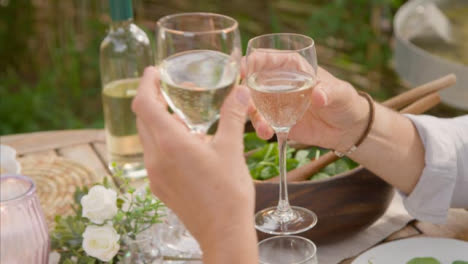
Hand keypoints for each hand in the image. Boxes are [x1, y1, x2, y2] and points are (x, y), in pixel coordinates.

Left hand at [132, 67, 256, 260]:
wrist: (223, 232)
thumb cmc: (228, 192)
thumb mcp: (232, 149)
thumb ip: (232, 116)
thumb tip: (239, 92)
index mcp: (171, 144)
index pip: (144, 104)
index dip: (145, 84)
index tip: (153, 72)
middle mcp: (155, 158)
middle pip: (143, 119)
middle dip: (152, 100)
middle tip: (168, 88)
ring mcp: (154, 175)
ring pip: (147, 138)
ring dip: (158, 122)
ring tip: (182, 117)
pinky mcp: (159, 187)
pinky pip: (153, 155)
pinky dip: (162, 141)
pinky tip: (185, 145)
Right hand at [244, 52, 368, 151]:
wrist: (346, 129)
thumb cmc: (345, 102)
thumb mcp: (340, 94)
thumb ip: (329, 92)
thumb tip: (318, 95)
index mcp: (292, 66)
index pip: (267, 58)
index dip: (252, 61)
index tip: (244, 71)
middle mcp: (279, 82)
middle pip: (253, 80)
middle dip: (244, 90)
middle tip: (242, 100)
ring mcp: (275, 102)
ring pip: (253, 103)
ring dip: (251, 113)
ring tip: (262, 127)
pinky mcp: (277, 120)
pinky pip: (262, 122)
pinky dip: (261, 127)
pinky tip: (267, 133)